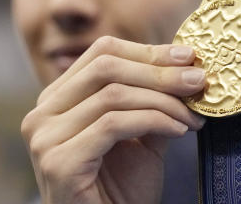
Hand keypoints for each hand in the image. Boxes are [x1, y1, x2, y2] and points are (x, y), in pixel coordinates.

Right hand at [21, 36, 206, 203]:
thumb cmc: (120, 192)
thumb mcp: (140, 135)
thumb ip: (152, 101)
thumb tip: (186, 67)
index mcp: (57, 99)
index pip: (102, 53)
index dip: (148, 51)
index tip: (188, 57)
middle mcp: (42, 113)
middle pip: (106, 66)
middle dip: (159, 70)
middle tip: (198, 80)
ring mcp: (44, 137)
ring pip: (113, 94)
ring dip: (163, 101)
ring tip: (192, 115)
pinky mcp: (57, 161)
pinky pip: (113, 124)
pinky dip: (153, 121)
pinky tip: (179, 131)